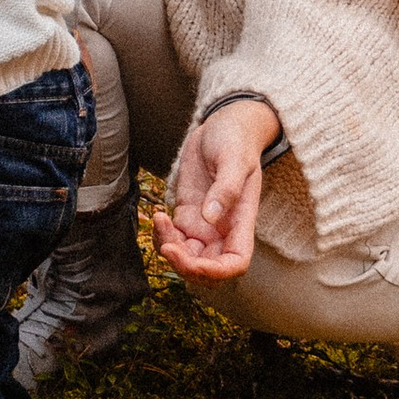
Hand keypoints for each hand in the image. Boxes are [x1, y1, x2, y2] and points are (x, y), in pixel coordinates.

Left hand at [151, 99, 278, 283]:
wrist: (222, 126)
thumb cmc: (235, 141)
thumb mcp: (235, 159)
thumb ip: (226, 188)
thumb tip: (211, 217)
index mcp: (241, 222)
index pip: (235, 263)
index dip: (216, 272)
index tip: (194, 263)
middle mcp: (223, 230)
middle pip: (208, 268)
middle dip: (187, 266)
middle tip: (167, 246)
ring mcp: (203, 224)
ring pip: (187, 256)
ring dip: (170, 250)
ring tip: (160, 221)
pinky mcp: (187, 213)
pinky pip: (173, 237)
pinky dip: (162, 235)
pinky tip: (157, 215)